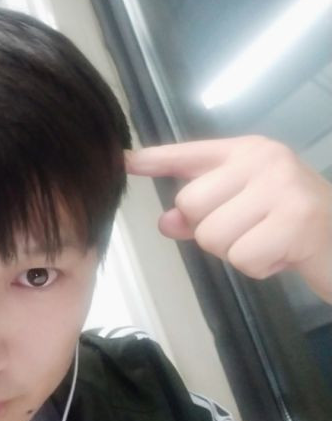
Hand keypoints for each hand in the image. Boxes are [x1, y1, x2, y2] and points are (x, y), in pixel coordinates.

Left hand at [125, 135, 331, 303]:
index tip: (124, 160)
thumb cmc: (290, 226)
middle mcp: (262, 159)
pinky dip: (258, 268)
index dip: (154, 160)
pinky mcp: (296, 219)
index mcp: (245, 152)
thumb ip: (202, 214)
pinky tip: (283, 255)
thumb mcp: (243, 214)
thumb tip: (166, 221)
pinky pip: (241, 257)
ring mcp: (281, 185)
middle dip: (212, 231)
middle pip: (189, 204)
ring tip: (268, 242)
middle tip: (252, 231)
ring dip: (235, 252)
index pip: (187, 154)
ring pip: (210, 235)